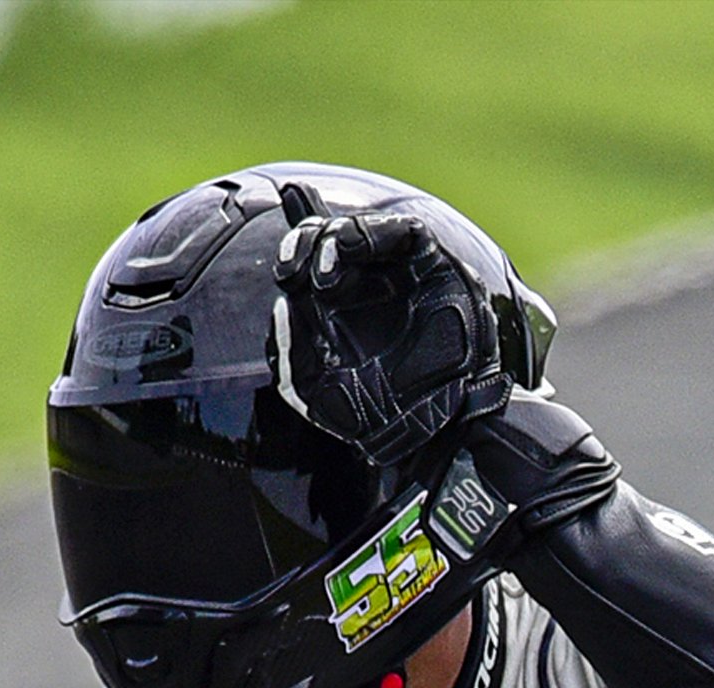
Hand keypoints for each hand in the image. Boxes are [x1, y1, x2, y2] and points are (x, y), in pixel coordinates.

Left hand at [272, 196, 511, 468]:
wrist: (423, 432)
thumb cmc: (371, 417)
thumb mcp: (314, 391)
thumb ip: (290, 353)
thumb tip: (281, 308)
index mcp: (335, 307)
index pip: (310, 260)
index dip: (295, 254)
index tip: (286, 276)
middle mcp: (364, 285)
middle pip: (331, 237)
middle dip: (308, 242)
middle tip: (296, 270)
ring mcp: (398, 276)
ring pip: (365, 229)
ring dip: (338, 236)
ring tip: (324, 274)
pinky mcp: (432, 271)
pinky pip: (407, 233)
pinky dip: (378, 232)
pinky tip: (355, 248)